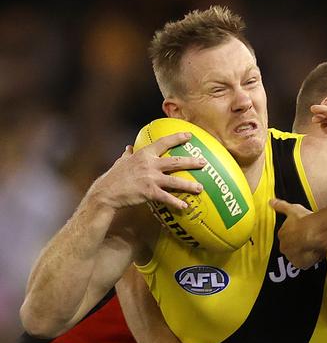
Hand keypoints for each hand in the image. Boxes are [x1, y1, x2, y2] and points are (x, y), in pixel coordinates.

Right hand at [89, 133, 205, 212]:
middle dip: (191, 161)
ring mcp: (150, 178)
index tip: (189, 135)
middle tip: (204, 162)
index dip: (177, 138)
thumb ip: (127, 154)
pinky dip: (176, 202)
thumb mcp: (121, 161)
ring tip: (200, 188)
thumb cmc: (114, 177)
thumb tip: (128, 147)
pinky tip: (185, 207)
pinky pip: (167, 198)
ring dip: (189, 185)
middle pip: (175, 161)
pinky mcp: (149, 192)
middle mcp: (150, 164)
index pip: (163, 142)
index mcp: (144, 154)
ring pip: (175, 181)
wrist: (107, 192)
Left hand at [270, 199, 326, 268]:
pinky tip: (316, 253)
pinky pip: (305, 264)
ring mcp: (292, 257)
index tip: (303, 232)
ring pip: (298, 256)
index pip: (288, 237)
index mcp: (282, 235)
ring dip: (305, 253)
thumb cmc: (303, 220)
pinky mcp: (301, 265)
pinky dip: (310, 260)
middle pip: (292, 248)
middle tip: (309, 240)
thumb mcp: (292, 209)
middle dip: (299, 245)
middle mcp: (285, 248)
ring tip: (314, 246)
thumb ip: (281, 206)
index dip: (297, 235)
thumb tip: (271, 201)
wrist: (314, 232)